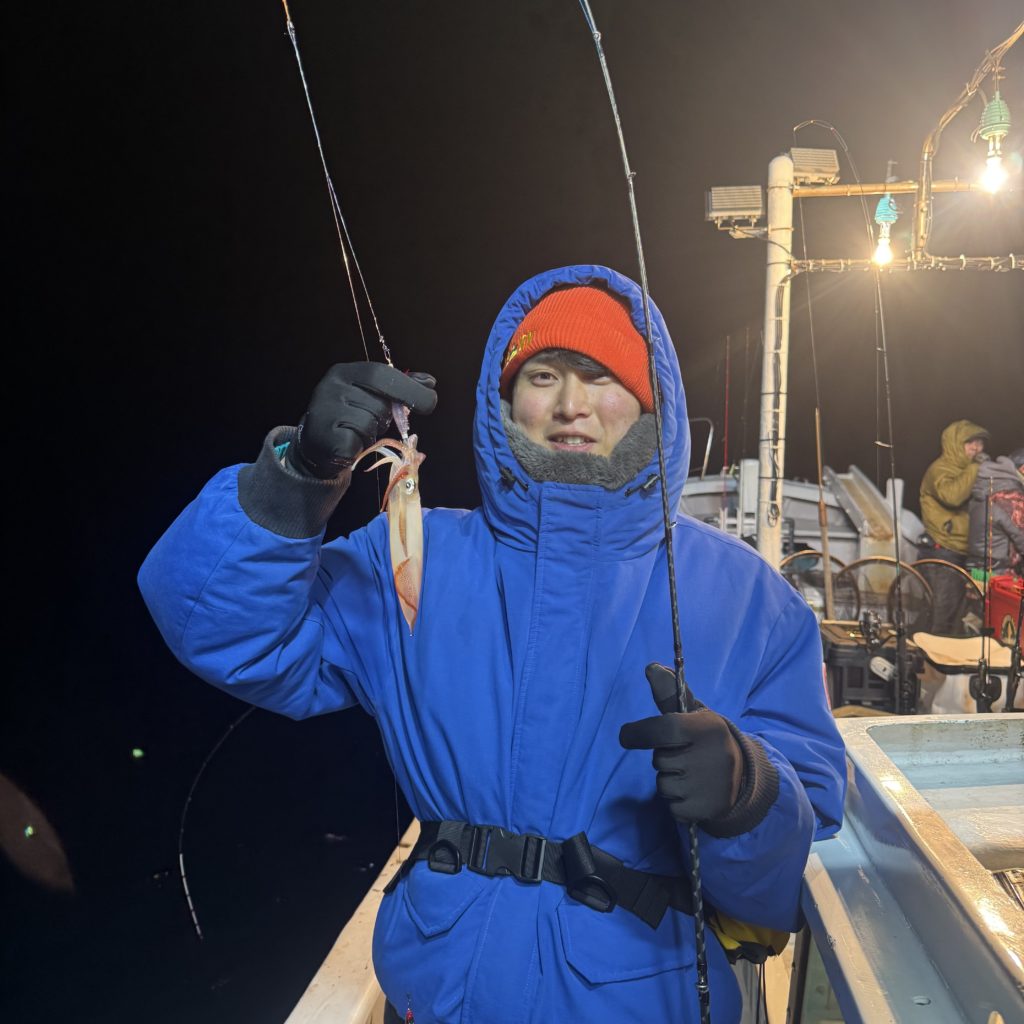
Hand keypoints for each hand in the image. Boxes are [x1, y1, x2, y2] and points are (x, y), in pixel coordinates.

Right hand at [288, 363, 436, 478]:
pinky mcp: (324, 437)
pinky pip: (357, 443)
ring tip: (358, 432)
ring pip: (368, 425)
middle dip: (387, 416)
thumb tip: (429, 382)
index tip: (430, 403)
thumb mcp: (374, 396)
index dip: (409, 389)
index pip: (381, 374)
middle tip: (382, 422)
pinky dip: (358, 447)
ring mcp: (325, 411)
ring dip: (371, 433)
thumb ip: (400, 388)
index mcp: (346, 372)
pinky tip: (349, 443)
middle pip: (378, 402)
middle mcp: (332, 386)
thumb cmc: (351, 417)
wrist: (316, 444)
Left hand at [619, 663, 743, 823]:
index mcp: (706, 729)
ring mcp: (708, 786)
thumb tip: (650, 667)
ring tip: (691, 774)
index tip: (626, 736)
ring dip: (670, 781)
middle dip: (665, 758)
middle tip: (685, 756)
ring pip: (663, 785)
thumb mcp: (694, 715)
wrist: (743, 777)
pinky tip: (694, 793)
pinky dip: (677, 803)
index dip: (639, 733)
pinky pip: (672, 807)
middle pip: (659, 761)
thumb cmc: (707, 740)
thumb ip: (669, 694)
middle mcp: (710, 757)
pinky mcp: (705, 810)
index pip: (663, 730)